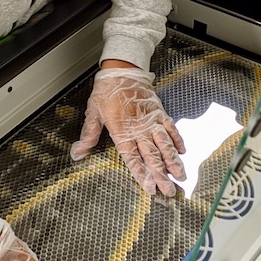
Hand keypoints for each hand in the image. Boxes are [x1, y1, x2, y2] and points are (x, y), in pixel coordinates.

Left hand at [70, 66, 185, 196]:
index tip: (149, 187)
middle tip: (169, 191)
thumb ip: (88, 135)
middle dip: (161, 175)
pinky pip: (171, 128)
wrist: (122, 69)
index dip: (141, 173)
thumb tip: (77, 153)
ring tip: (181, 176)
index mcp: (122, 131)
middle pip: (152, 156)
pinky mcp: (159, 112)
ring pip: (165, 144)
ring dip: (173, 161)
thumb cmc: (106, 91)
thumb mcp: (93, 113)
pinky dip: (177, 140)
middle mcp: (139, 129)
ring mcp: (152, 121)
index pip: (132, 158)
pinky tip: (183, 151)